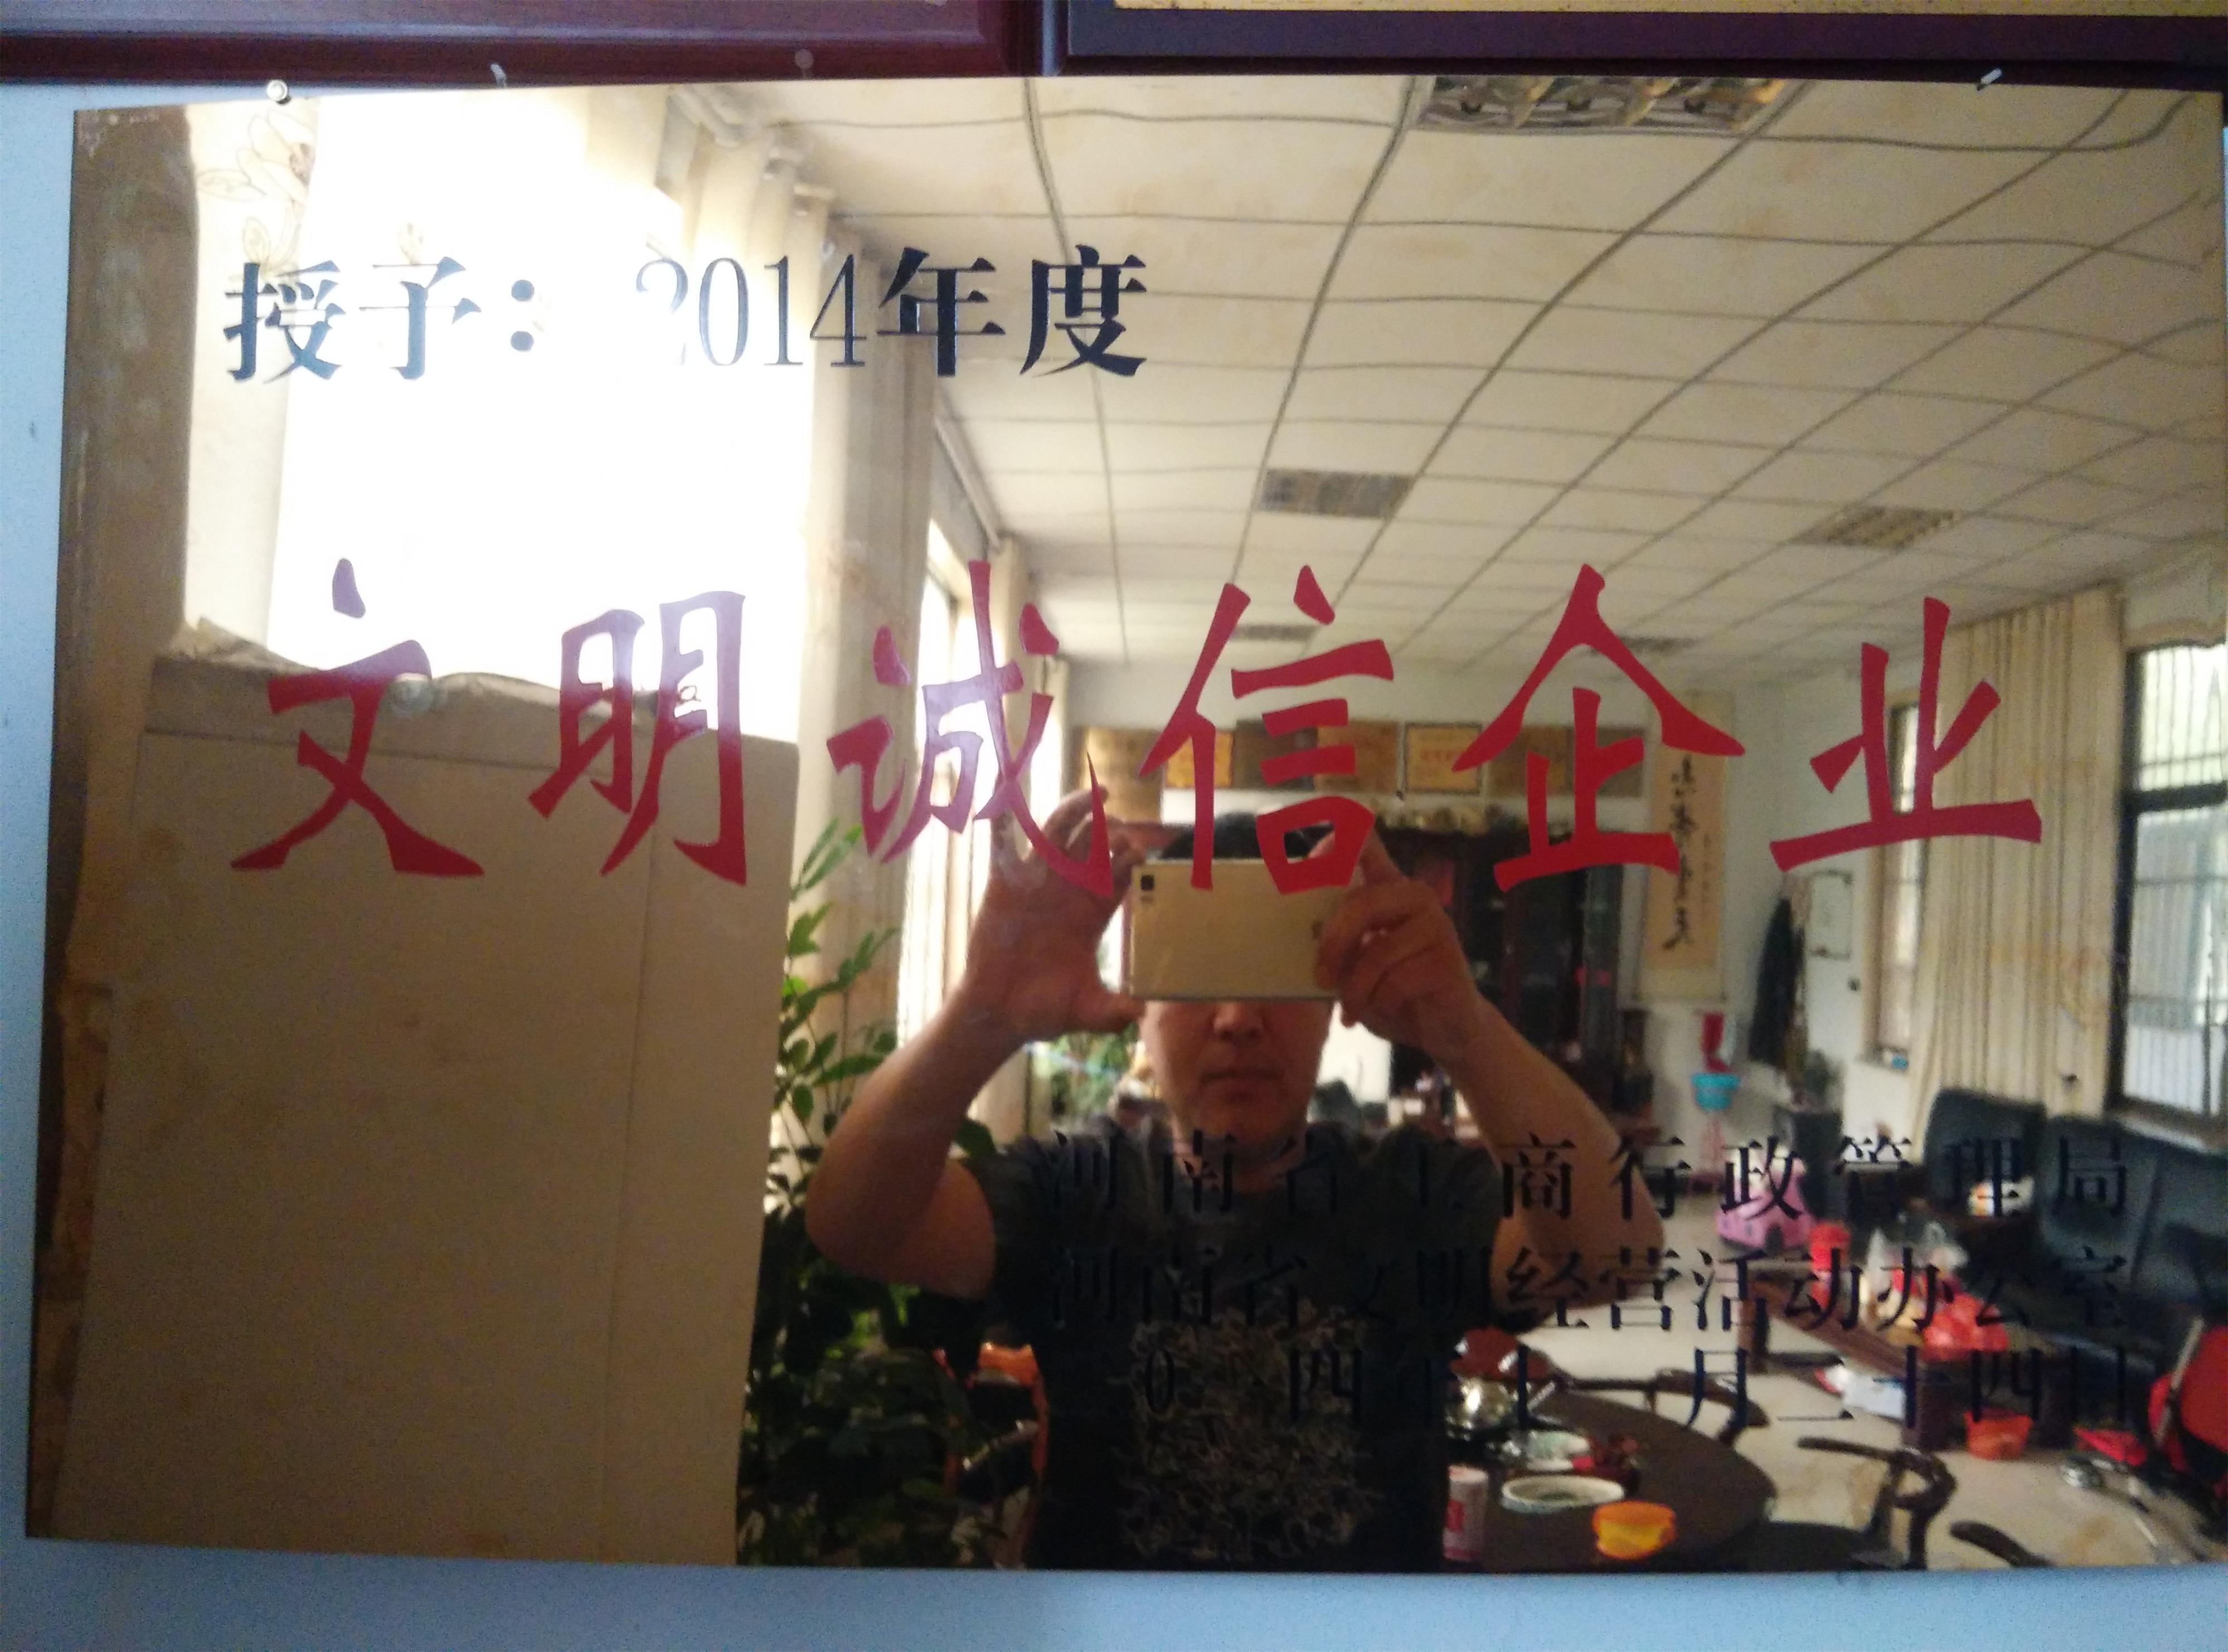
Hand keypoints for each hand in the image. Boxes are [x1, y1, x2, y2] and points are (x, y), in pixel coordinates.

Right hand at [950, 788, 1145, 1047]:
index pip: (1121, 871)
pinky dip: (1001, 819)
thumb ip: (1113, 1012)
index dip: (1132, 857)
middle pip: (1096, 843)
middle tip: (1117, 822)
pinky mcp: (1003, 884)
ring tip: (1095, 794)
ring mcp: (1037, 882)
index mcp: (1095, 912)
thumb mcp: (1086, 1011)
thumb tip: (1141, 1013)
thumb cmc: (1045, 1011)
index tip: (1136, 854)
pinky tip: (1003, 792)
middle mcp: (1069, 890)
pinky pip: (1001, 844)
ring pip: (1059, 832)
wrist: (999, 1013)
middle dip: (1110, 828)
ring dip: (1076, 809)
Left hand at [1312, 833, 1489, 1066]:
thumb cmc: (1392, 989)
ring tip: (1353, 1008)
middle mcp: (1415, 897)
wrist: (1443, 1028)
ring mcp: (1436, 925)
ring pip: (1376, 953)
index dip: (1336, 844)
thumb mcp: (1358, 961)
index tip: (1313, 859)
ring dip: (1356, 990)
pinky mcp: (1448, 960)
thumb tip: (1307, 936)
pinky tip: (1383, 1011)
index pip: (1365, 844)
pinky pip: (1396, 982)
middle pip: (1361, 903)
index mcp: (1388, 889)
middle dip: (1333, 945)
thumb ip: (1340, 939)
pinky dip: (1379, 1004)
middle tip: (1321, 978)